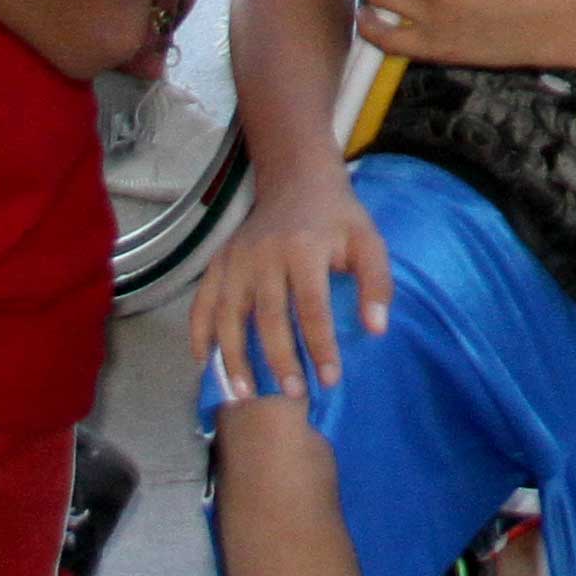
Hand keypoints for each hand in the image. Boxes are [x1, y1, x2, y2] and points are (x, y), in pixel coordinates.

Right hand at [189, 173, 391, 401]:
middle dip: (279, 359)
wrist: (298, 181)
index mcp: (304, 248)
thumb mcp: (368, 241)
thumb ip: (376, 283)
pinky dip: (199, 334)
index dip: (320, 345)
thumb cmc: (338, 219)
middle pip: (268, 316)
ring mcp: (236, 258)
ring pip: (228, 315)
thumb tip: (376, 329)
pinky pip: (202, 303)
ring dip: (234, 357)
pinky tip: (205, 363)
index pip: (312, 306)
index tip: (330, 379)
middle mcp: (264, 254)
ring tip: (244, 394)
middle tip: (293, 394)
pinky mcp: (218, 262)